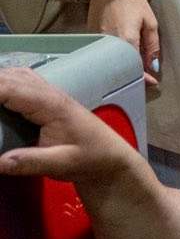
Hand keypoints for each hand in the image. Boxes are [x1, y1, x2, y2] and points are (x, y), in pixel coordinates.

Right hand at [0, 67, 141, 182]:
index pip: (11, 88)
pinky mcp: (44, 99)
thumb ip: (31, 162)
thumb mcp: (61, 164)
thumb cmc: (89, 158)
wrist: (110, 157)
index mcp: (50, 104)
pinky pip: (18, 82)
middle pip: (9, 76)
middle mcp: (48, 93)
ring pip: (13, 75)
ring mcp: (47, 93)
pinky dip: (1, 82)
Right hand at [87, 0, 157, 88]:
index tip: (152, 83)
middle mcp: (111, 45)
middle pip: (122, 66)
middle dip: (134, 73)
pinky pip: (105, 53)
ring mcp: (99, 42)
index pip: (135, 67)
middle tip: (144, 77)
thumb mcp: (150, 22)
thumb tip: (153, 65)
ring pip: (113, 61)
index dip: (144, 77)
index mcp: (127, 41)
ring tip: (134, 67)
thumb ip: (152, 45)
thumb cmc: (133, 2)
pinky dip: (114, 57)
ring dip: (123, 66)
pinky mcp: (92, 38)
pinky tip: (121, 56)